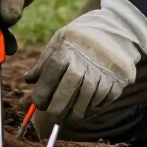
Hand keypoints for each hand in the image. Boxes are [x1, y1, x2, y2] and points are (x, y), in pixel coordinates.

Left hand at [24, 0, 146, 122]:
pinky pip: (99, 104)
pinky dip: (90, 109)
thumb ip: (44, 60)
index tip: (39, 103)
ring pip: (82, 106)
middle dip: (55, 110)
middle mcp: (84, 65)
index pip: (49, 79)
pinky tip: (85, 106)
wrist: (117, 30)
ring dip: (72, 115)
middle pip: (64, 97)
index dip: (41, 94)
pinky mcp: (116, 84)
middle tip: (53, 114)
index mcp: (67, 51)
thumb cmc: (82, 36)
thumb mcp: (61, 39)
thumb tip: (28, 80)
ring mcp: (101, 76)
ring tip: (67, 116)